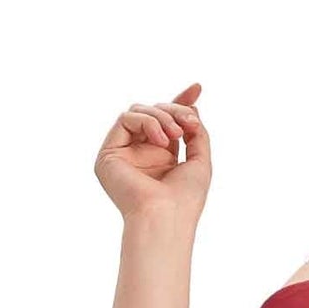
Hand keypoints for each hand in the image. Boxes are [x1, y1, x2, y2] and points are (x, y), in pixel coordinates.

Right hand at [94, 81, 210, 220]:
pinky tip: (161, 140)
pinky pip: (125, 119)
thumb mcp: (200, 160)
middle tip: (191, 123)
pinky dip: (147, 122)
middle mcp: (141, 154)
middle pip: (154, 113)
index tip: (197, 89)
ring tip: (176, 135)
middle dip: (175, 110)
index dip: (180, 102)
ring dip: (162, 117)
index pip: (167, 122)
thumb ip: (196, 132)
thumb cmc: (185, 200)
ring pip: (139, 112)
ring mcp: (123, 153)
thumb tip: (192, 107)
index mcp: (162, 158)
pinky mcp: (108, 154)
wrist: (166, 218)